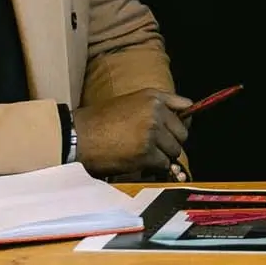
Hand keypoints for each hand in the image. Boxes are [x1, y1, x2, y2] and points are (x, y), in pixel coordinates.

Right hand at [74, 88, 193, 180]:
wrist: (79, 136)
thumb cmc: (100, 121)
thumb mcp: (131, 102)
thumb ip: (156, 107)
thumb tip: (183, 117)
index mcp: (153, 97)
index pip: (187, 107)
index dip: (183, 121)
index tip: (177, 130)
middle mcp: (156, 112)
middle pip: (183, 133)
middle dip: (172, 142)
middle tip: (156, 147)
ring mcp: (152, 132)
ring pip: (174, 150)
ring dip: (162, 156)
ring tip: (144, 154)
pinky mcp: (146, 153)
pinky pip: (163, 164)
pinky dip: (154, 167)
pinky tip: (139, 162)